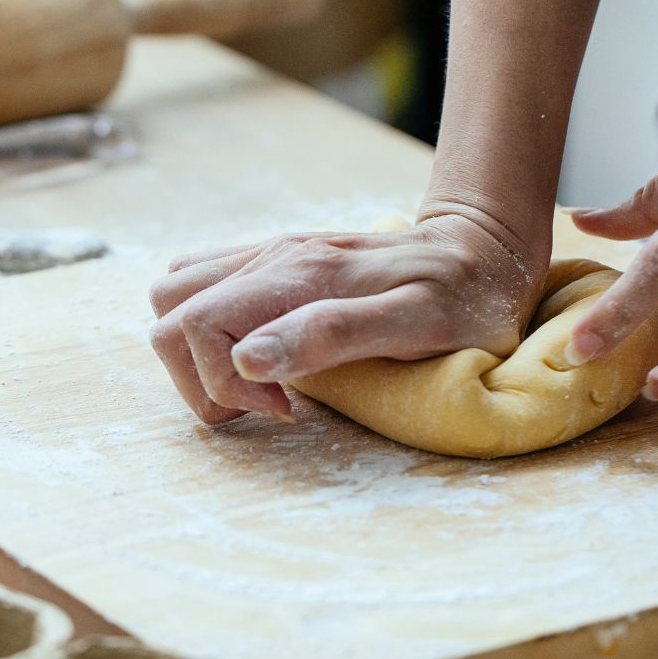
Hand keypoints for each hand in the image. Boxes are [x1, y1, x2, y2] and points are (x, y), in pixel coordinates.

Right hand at [149, 213, 545, 423]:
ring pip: (179, 297)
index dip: (223, 383)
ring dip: (202, 353)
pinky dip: (215, 331)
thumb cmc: (464, 299)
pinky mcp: (279, 263)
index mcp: (300, 273)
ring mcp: (273, 255)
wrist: (486, 249)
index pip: (196, 324)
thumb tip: (249, 359)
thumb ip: (332, 335)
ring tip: (266, 383)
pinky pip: (208, 287)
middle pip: (171, 313)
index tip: (285, 409)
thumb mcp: (418, 324)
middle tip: (272, 404)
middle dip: (202, 376)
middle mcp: (275, 256)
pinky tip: (267, 354)